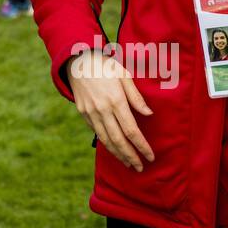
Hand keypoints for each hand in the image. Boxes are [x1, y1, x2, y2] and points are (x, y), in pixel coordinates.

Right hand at [68, 49, 154, 170]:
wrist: (77, 60)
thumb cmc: (105, 65)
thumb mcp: (124, 75)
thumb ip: (136, 96)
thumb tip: (149, 114)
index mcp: (115, 100)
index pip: (131, 130)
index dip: (142, 146)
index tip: (150, 156)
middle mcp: (102, 109)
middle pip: (119, 140)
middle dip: (131, 156)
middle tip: (140, 167)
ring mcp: (91, 112)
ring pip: (106, 140)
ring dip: (118, 154)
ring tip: (128, 164)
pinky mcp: (83, 113)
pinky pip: (97, 132)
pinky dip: (106, 143)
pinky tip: (114, 149)